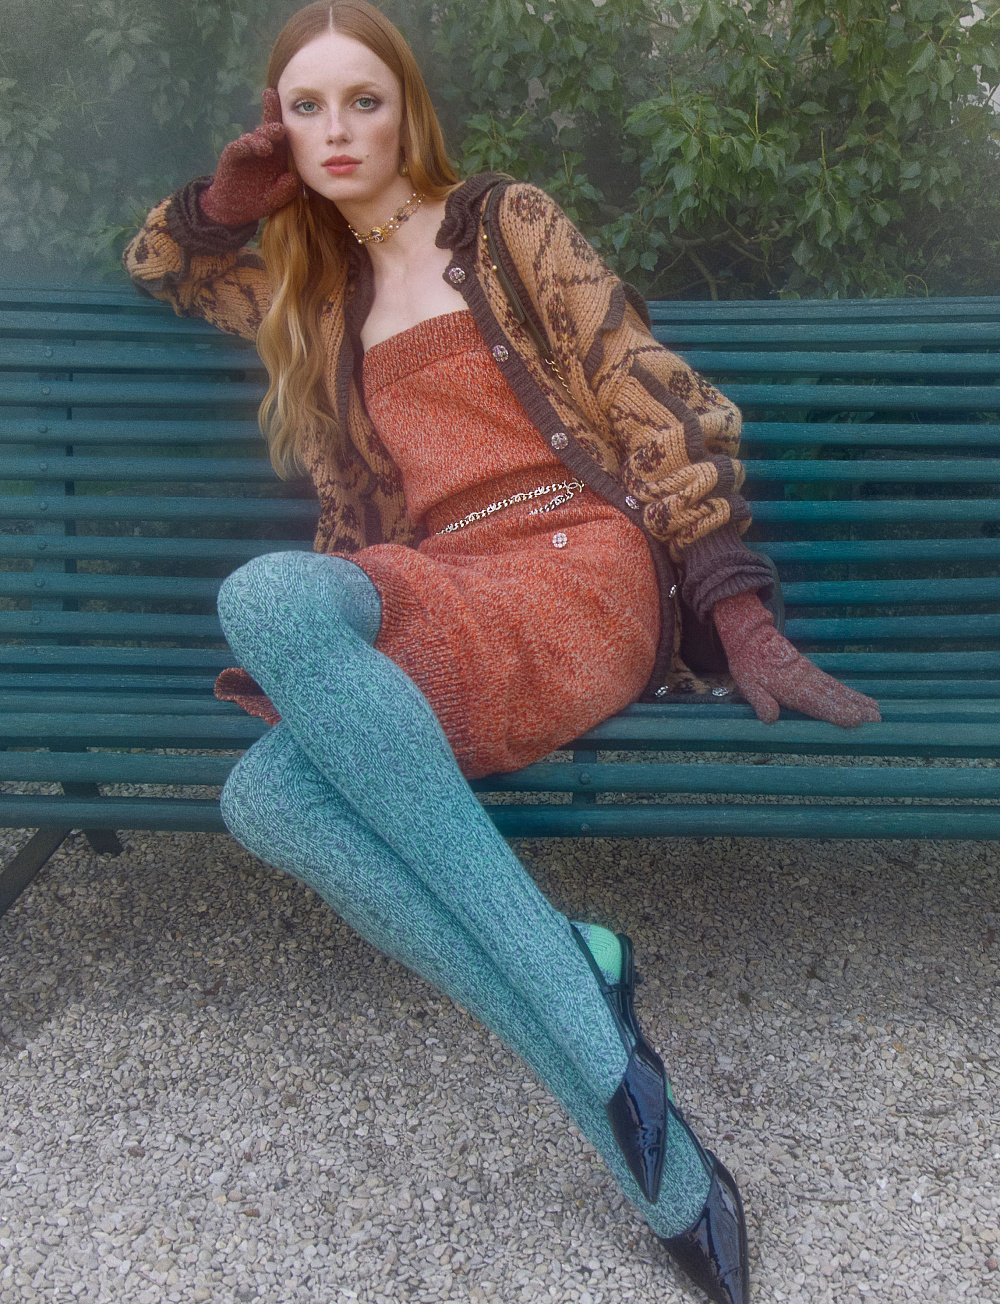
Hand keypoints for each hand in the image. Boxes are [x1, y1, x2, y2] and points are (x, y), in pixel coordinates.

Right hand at [199, 88, 297, 226]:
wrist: (235, 211)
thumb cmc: (258, 201)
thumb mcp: (274, 200)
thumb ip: (284, 192)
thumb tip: (291, 179)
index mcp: (276, 155)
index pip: (279, 134)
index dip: (281, 117)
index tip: (285, 104)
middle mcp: (260, 149)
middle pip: (267, 131)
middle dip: (272, 129)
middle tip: (279, 130)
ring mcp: (245, 151)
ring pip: (252, 139)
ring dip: (259, 140)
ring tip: (266, 148)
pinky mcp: (231, 157)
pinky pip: (236, 148)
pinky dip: (242, 147)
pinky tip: (247, 148)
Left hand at [712, 589, 880, 726]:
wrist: (752, 638)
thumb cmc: (748, 666)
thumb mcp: (747, 685)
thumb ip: (760, 701)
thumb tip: (770, 718)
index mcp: (791, 688)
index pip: (817, 703)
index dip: (836, 712)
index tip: (855, 720)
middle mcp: (807, 681)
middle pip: (834, 697)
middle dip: (856, 709)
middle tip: (877, 720)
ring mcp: (812, 675)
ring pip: (839, 690)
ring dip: (858, 701)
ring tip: (877, 713)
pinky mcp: (813, 672)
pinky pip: (835, 684)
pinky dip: (850, 693)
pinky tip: (862, 701)